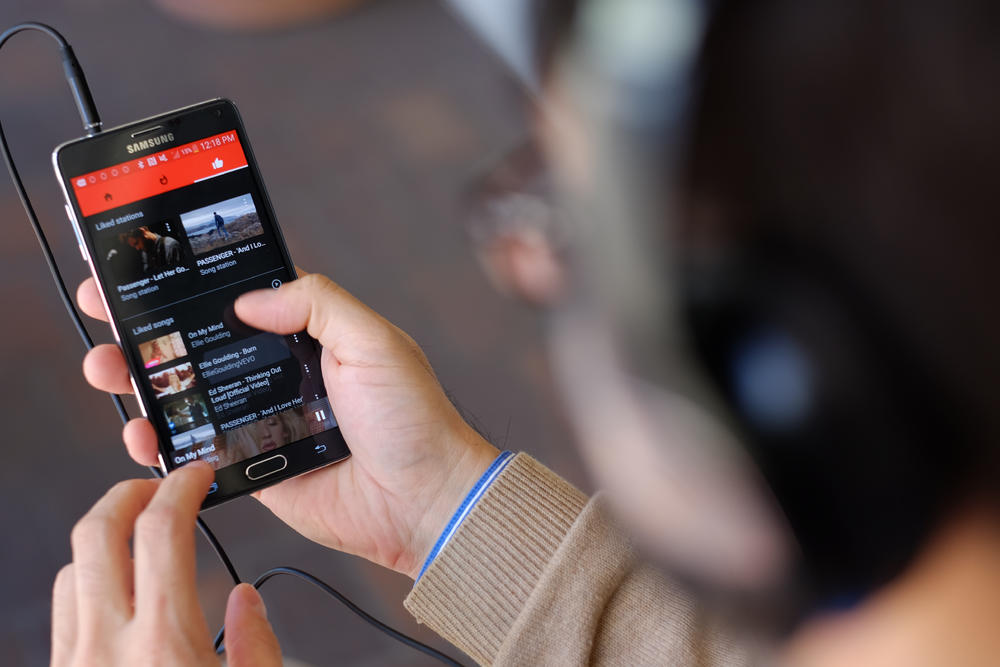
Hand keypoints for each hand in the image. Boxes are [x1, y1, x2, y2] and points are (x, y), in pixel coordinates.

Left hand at [51, 462, 280, 665]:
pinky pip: (62, 612)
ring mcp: (75, 663)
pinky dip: (89, 583)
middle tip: (158, 488)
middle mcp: (108, 647)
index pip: (162, 531)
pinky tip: (119, 597)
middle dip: (130, 493)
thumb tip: (246, 602)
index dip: (181, 488)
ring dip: (107, 540)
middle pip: (98, 532)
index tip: (197, 477)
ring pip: (74, 567)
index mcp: (164, 646)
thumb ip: (257, 649)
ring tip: (141, 542)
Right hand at [77, 272, 498, 577]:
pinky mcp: (254, 467)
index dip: (192, 282)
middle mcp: (279, 372)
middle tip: (102, 308)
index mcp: (308, 335)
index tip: (142, 263)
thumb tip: (248, 299)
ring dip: (142, 380)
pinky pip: (197, 450)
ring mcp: (262, 420)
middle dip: (147, 326)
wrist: (423, 499)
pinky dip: (162, 443)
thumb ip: (316, 304)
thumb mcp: (373, 341)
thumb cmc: (411, 417)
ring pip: (189, 394)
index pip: (239, 297)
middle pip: (200, 343)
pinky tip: (140, 432)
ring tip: (106, 368)